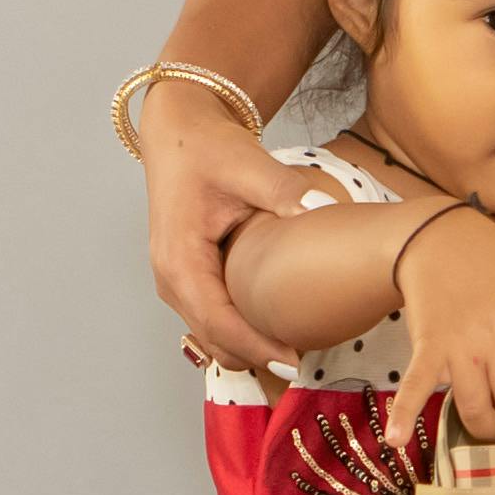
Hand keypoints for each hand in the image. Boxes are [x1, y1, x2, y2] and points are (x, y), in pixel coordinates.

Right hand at [143, 89, 309, 371]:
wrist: (180, 131)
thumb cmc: (208, 147)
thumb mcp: (248, 164)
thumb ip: (285, 190)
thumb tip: (323, 208)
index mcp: (180, 259)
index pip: (217, 322)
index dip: (255, 346)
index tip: (293, 360)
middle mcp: (171, 278)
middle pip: (212, 339)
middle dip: (254, 357)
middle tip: (303, 364)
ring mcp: (175, 281)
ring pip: (209, 335)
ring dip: (246, 349)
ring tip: (294, 355)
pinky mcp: (186, 277)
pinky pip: (209, 319)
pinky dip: (238, 333)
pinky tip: (275, 333)